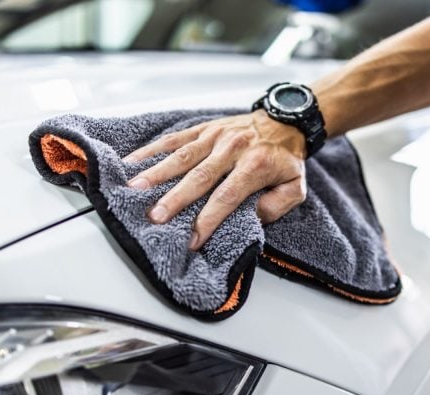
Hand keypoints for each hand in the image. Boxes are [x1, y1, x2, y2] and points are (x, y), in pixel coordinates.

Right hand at [124, 110, 306, 250]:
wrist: (285, 120)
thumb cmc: (286, 160)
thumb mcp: (296, 186)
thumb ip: (277, 205)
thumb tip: (251, 217)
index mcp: (256, 165)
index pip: (228, 196)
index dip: (209, 218)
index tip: (193, 239)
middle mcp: (233, 148)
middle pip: (200, 176)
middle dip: (176, 199)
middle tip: (155, 217)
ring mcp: (215, 136)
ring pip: (183, 156)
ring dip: (157, 173)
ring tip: (135, 189)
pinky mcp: (204, 128)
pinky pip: (176, 138)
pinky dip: (153, 150)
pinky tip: (133, 162)